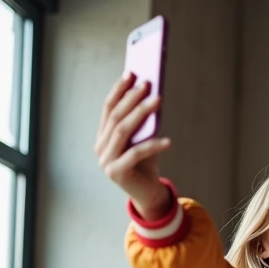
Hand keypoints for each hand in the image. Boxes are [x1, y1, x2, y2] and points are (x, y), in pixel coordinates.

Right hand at [94, 73, 171, 218]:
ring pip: (123, 131)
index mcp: (103, 136)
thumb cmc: (147, 164)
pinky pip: (136, 154)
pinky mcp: (117, 173)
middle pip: (115, 117)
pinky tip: (168, 141)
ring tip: (158, 100)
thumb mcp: (144, 140)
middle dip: (132, 98)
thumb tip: (153, 96)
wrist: (148, 194)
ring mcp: (106, 161)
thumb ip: (144, 124)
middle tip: (148, 84)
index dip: (119, 90)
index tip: (131, 73)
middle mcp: (100, 147)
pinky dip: (153, 145)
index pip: (108, 108)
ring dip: (141, 113)